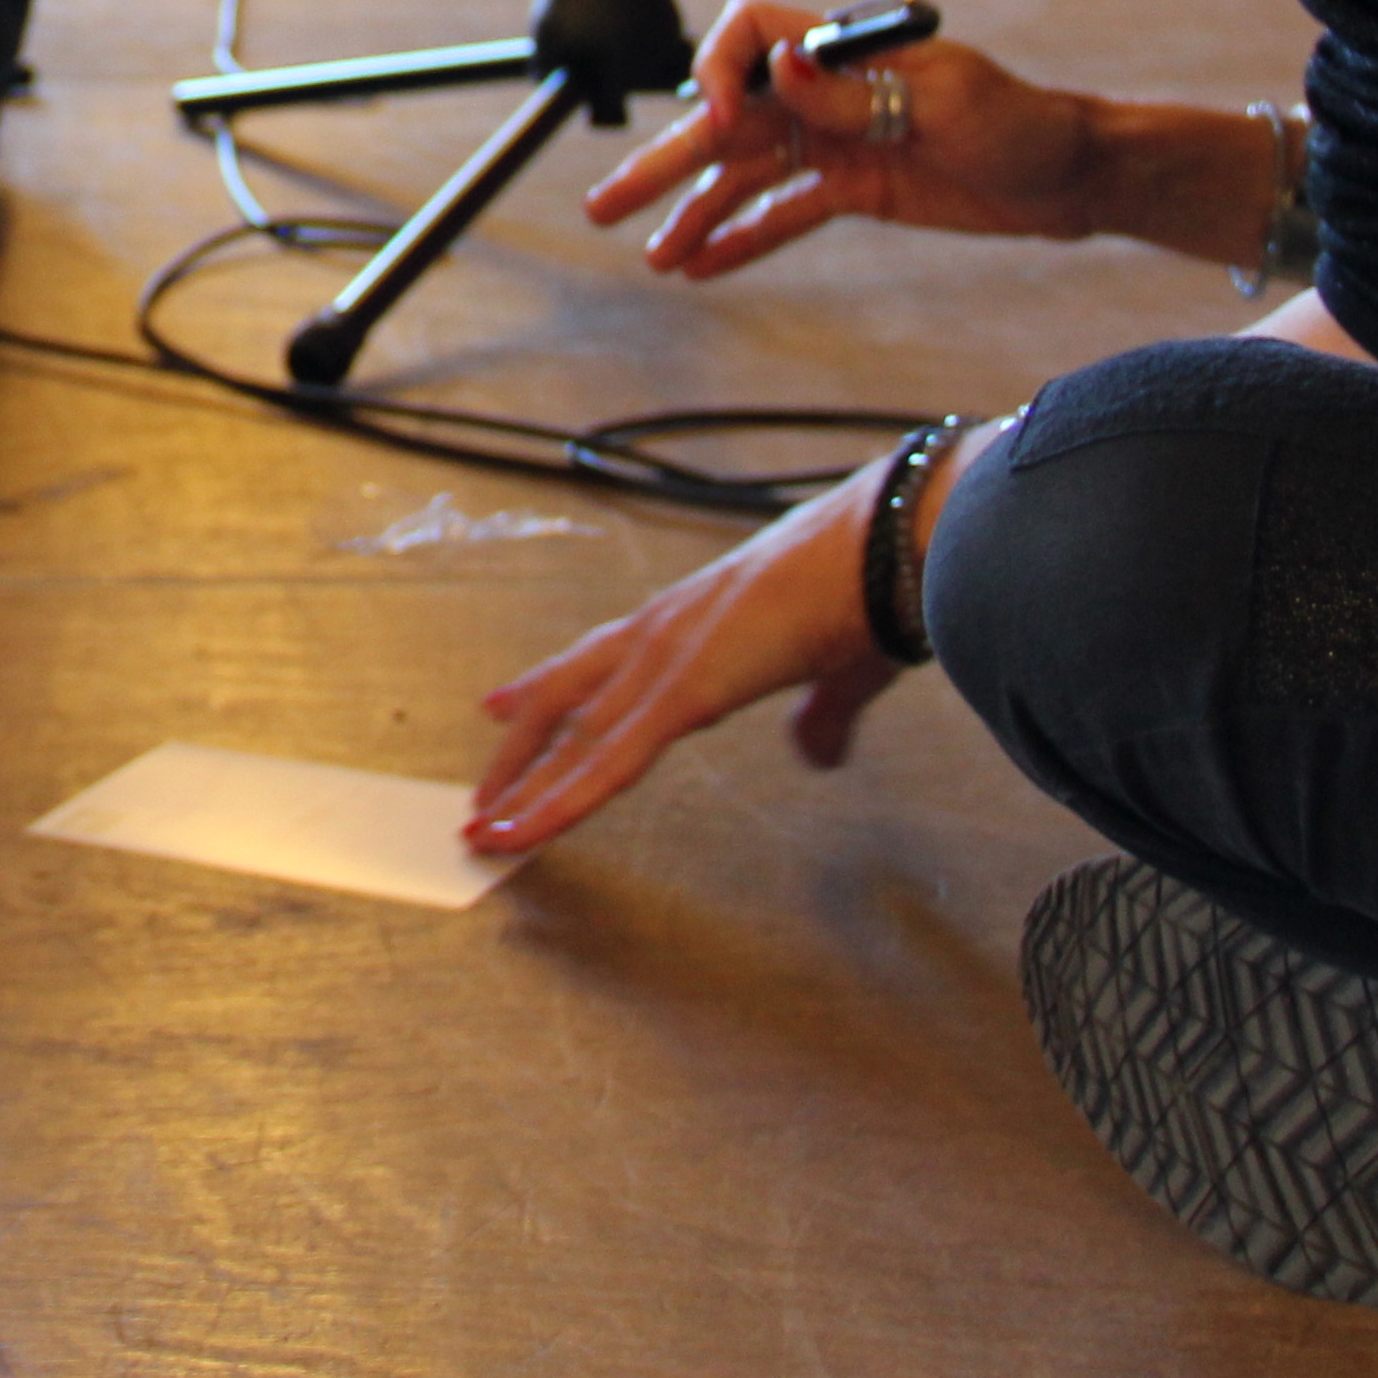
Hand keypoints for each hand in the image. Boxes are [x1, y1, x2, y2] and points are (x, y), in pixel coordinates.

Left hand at [468, 479, 905, 852]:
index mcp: (696, 622)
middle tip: (482, 792)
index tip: (501, 705)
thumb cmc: (874, 593)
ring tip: (485, 830)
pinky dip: (560, 800)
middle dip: (520, 749)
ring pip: (571, 735)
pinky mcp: (683, 691)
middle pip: (566, 699)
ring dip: (525, 787)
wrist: (895, 546)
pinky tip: (525, 830)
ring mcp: (666, 658)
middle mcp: (664, 633)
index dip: (550, 688)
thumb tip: (816, 754)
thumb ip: (820, 717)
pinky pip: (607, 760)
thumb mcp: (839, 672)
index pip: (602, 659)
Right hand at [577, 3, 1117, 278]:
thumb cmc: (1027, 122)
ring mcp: (839, 141)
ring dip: (694, 210)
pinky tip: (703, 264)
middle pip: (727, 119)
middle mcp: (831, 92)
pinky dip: (743, 237)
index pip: (751, 37)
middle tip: (605, 204)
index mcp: (846, 52)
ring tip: (650, 254)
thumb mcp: (949, 104)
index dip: (719, 74)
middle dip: (665, 159)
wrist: (1076, 176)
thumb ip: (861, 94)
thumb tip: (784, 72)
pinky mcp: (857, 188)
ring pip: (745, 174)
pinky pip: (785, 213)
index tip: (719, 124)